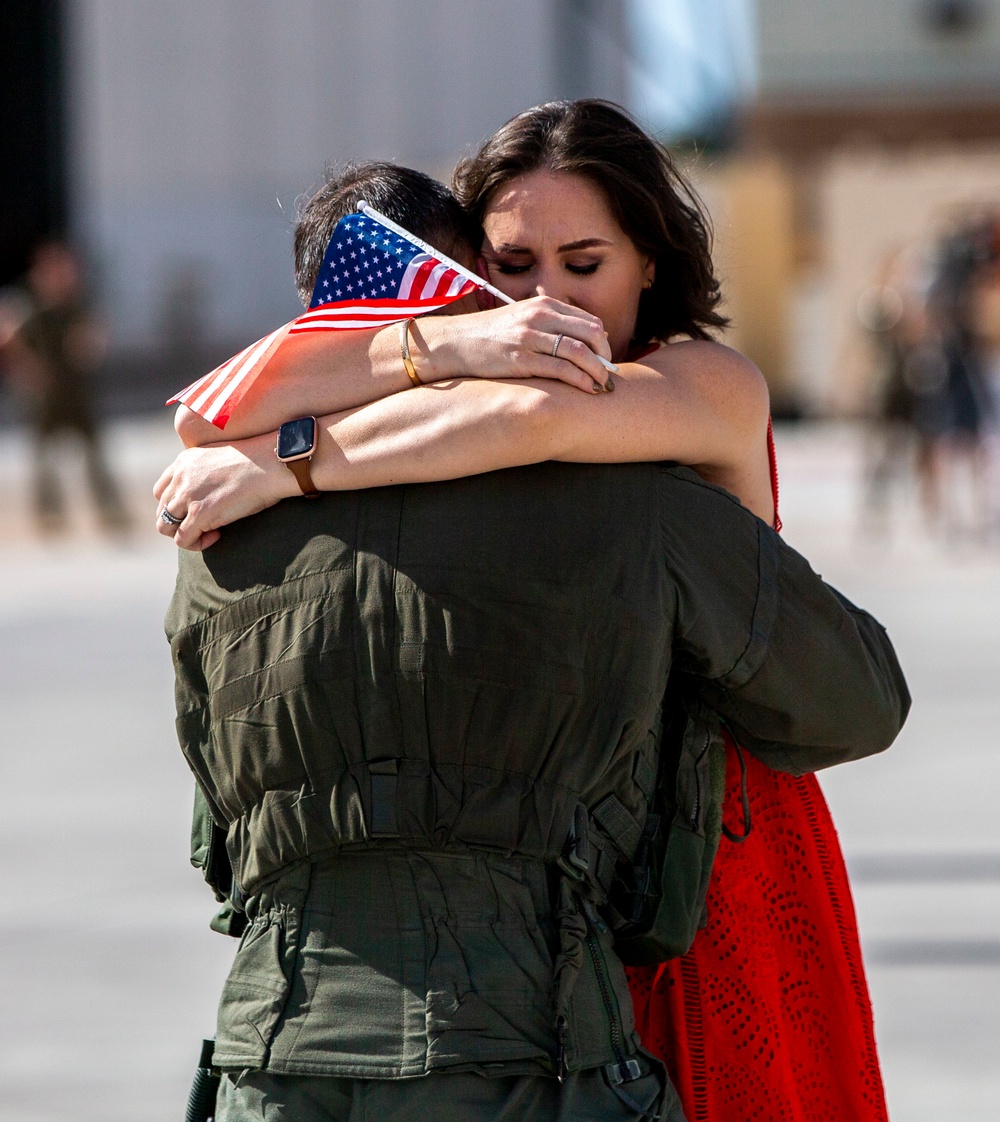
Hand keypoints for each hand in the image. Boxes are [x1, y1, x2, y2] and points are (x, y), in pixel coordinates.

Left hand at [153, 434, 295, 550]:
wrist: (272, 462)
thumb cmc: (259, 461)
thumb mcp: (223, 457)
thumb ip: (208, 471)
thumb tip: (213, 488)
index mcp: (184, 461)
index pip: (161, 490)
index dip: (176, 505)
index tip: (199, 509)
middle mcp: (180, 477)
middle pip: (162, 509)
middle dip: (181, 521)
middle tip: (207, 524)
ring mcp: (187, 495)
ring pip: (165, 527)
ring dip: (185, 534)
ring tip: (211, 532)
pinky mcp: (199, 513)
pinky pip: (182, 540)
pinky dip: (196, 544)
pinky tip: (218, 536)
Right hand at [417, 296, 615, 392]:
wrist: (454, 342)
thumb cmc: (490, 335)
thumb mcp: (521, 319)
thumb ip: (551, 324)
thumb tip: (585, 338)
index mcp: (543, 305)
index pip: (588, 321)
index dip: (602, 342)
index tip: (605, 359)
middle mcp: (539, 317)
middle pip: (590, 333)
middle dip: (605, 356)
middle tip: (609, 374)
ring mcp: (530, 337)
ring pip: (579, 352)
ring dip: (597, 371)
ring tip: (604, 386)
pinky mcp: (521, 359)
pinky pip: (561, 369)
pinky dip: (580, 380)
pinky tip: (588, 390)